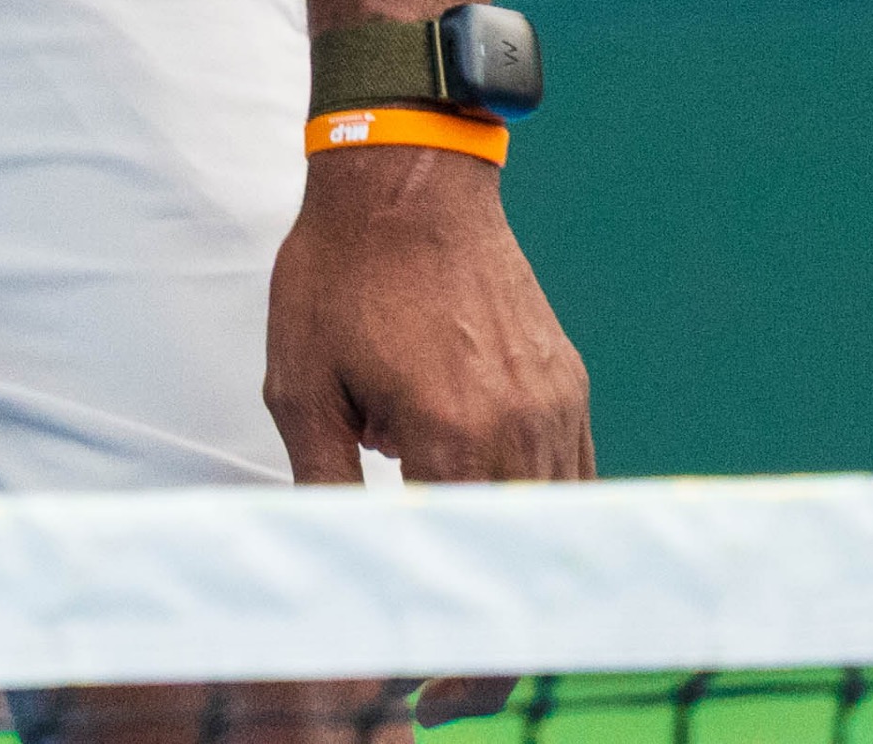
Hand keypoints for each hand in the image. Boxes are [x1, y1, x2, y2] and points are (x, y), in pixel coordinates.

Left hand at [267, 141, 591, 728]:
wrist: (405, 179)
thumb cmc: (337, 274)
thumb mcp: (300, 383)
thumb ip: (321, 483)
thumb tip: (329, 566)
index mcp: (450, 433)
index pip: (469, 573)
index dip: (457, 652)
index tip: (432, 695)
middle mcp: (521, 427)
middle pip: (531, 571)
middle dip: (495, 641)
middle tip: (447, 680)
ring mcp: (557, 404)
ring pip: (561, 530)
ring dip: (523, 582)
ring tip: (472, 620)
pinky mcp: (568, 384)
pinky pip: (572, 479)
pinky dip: (543, 524)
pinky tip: (499, 542)